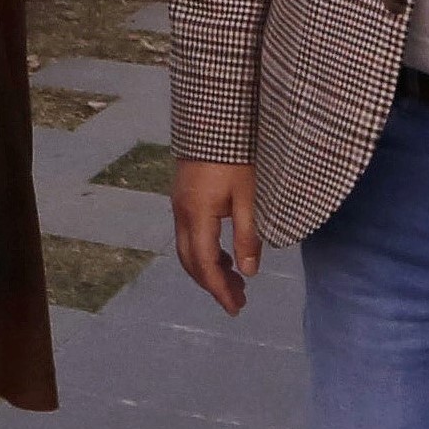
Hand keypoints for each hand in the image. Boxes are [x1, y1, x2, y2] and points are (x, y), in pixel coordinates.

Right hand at [171, 158, 261, 315]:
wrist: (214, 120)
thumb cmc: (237, 157)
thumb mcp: (249, 197)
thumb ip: (247, 235)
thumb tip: (248, 272)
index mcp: (197, 216)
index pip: (206, 264)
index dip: (220, 289)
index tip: (235, 308)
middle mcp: (182, 214)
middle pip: (191, 261)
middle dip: (213, 284)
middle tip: (238, 301)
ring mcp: (179, 205)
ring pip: (187, 250)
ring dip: (208, 269)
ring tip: (234, 281)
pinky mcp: (183, 198)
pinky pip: (188, 236)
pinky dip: (205, 253)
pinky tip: (223, 255)